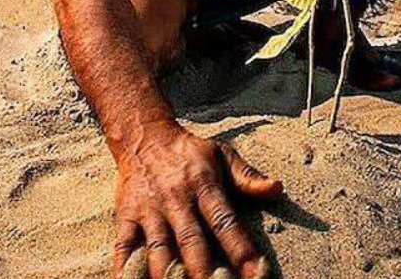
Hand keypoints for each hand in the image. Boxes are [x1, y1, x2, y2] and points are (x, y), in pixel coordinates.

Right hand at [112, 122, 281, 278]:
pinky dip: (127, 270)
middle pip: (191, 241)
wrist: (143, 136)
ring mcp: (149, 211)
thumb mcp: (223, 155)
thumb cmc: (190, 153)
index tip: (255, 274)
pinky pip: (124, 247)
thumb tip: (277, 189)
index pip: (225, 222)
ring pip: (158, 249)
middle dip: (204, 272)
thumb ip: (248, 177)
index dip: (240, 250)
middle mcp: (177, 200)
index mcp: (204, 186)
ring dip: (168, 274)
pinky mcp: (125, 217)